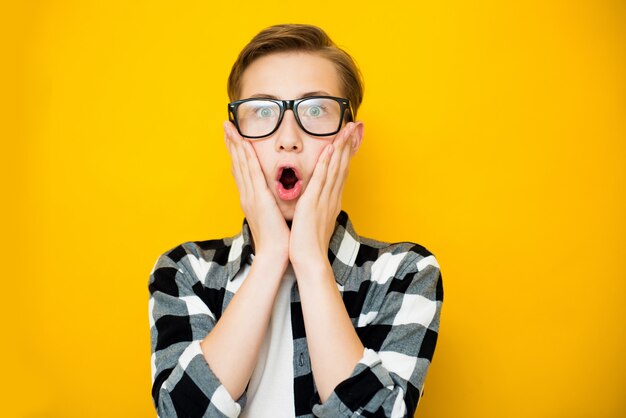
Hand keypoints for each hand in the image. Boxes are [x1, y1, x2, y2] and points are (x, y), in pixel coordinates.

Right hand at [224, 122, 289, 265]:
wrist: (274, 255)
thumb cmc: (278, 238)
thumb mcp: (272, 217)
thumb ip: (271, 204)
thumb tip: (273, 197)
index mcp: (250, 199)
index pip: (241, 171)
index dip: (236, 153)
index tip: (234, 138)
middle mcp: (247, 195)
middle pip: (236, 164)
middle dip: (231, 144)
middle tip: (226, 126)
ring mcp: (250, 196)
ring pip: (241, 165)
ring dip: (236, 145)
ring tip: (230, 129)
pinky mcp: (258, 198)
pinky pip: (252, 173)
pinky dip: (247, 157)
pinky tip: (245, 144)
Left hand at [289, 122, 357, 269]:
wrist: (309, 260)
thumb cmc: (308, 243)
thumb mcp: (315, 220)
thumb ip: (317, 207)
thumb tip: (316, 201)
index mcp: (331, 201)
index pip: (341, 172)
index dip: (346, 154)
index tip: (349, 138)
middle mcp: (332, 197)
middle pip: (342, 166)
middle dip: (348, 145)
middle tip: (354, 126)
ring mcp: (324, 199)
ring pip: (335, 168)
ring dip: (341, 147)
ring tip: (347, 129)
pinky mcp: (314, 202)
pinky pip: (322, 178)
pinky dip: (327, 162)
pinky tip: (330, 148)